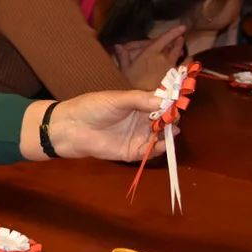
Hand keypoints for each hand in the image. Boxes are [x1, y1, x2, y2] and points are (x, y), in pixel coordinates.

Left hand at [44, 91, 171, 161]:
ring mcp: (138, 136)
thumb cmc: (93, 108)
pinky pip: (150, 152)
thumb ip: (140, 99)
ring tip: (172, 130)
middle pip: (165, 121)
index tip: (180, 102)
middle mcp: (142, 121)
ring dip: (168, 134)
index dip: (171, 103)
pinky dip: (159, 149)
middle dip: (172, 119)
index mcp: (139, 104)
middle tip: (174, 118)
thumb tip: (165, 100)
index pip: (162, 103)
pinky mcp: (132, 152)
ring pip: (161, 137)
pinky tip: (162, 143)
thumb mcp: (117, 99)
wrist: (71, 128)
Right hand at [117, 25, 185, 90]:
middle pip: (176, 46)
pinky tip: (189, 62)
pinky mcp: (175, 76)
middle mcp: (164, 57)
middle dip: (179, 41)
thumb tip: (118, 46)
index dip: (174, 31)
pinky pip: (186, 67)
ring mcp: (171, 67)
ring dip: (183, 51)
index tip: (182, 27)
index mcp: (151, 52)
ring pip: (181, 56)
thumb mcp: (124, 68)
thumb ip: (122, 56)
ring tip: (184, 50)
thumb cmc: (132, 82)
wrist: (143, 96)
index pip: (165, 38)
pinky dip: (188, 63)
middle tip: (180, 38)